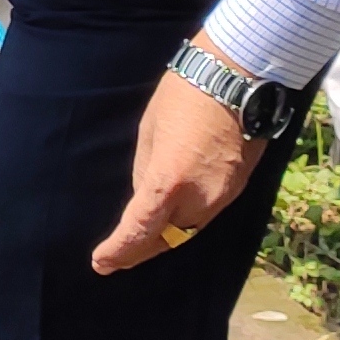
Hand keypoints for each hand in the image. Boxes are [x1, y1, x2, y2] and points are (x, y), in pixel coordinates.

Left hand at [93, 37, 273, 272]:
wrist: (239, 76)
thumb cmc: (185, 94)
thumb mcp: (150, 130)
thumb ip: (145, 170)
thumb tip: (145, 195)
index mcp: (169, 181)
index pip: (140, 229)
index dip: (119, 251)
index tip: (101, 262)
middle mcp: (199, 198)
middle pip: (166, 237)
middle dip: (139, 250)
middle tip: (114, 259)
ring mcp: (223, 196)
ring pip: (188, 229)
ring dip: (163, 236)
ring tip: (137, 242)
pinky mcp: (237, 187)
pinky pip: (206, 214)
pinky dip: (184, 220)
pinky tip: (169, 219)